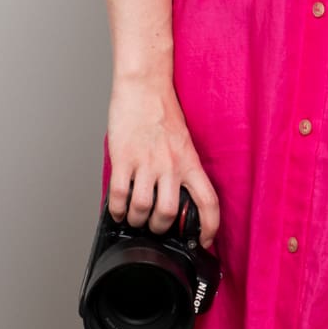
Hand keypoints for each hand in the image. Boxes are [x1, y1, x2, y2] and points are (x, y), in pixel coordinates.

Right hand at [106, 75, 221, 247]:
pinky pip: (120, 195)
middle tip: (154, 227)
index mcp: (190, 162)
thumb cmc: (162, 112)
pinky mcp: (124, 158)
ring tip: (134, 219)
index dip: (209, 228)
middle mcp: (171, 165)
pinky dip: (117, 209)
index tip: (203, 241)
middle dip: (160, 228)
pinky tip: (118, 209)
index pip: (208, 202)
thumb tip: (175, 195)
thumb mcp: (183, 142)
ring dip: (137, 221)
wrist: (144, 87)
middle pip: (170, 213)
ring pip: (143, 209)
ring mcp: (146, 163)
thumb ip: (181, 168)